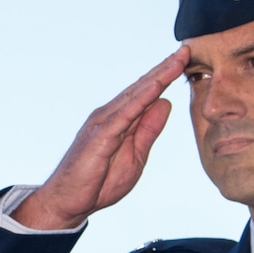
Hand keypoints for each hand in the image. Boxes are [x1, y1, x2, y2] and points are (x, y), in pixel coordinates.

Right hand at [10, 49, 188, 230]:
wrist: (67, 202)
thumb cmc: (97, 182)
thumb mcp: (135, 156)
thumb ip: (148, 130)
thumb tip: (165, 102)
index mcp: (119, 120)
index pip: (146, 94)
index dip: (165, 76)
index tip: (185, 60)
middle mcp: (109, 116)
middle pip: (142, 88)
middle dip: (164, 68)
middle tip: (186, 49)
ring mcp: (103, 125)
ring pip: (134, 97)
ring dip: (157, 78)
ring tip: (176, 61)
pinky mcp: (99, 138)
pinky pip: (124, 116)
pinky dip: (141, 100)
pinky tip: (156, 87)